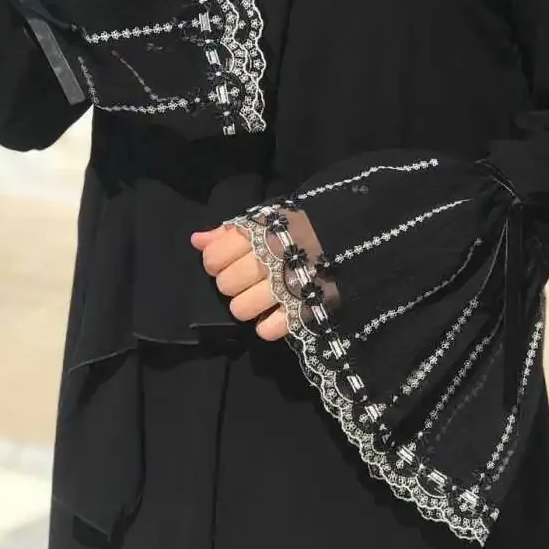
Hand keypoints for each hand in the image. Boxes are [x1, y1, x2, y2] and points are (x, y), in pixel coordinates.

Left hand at [191, 211, 334, 340]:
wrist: (352, 234)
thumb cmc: (302, 226)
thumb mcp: (266, 219)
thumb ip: (228, 231)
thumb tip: (196, 240)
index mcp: (258, 233)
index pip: (213, 257)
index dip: (216, 262)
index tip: (228, 262)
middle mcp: (269, 259)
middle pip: (226, 285)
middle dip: (233, 284)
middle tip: (248, 280)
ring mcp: (287, 285)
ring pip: (241, 309)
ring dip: (248, 306)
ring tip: (261, 299)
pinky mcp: (305, 308)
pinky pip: (269, 329)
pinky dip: (268, 326)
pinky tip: (274, 316)